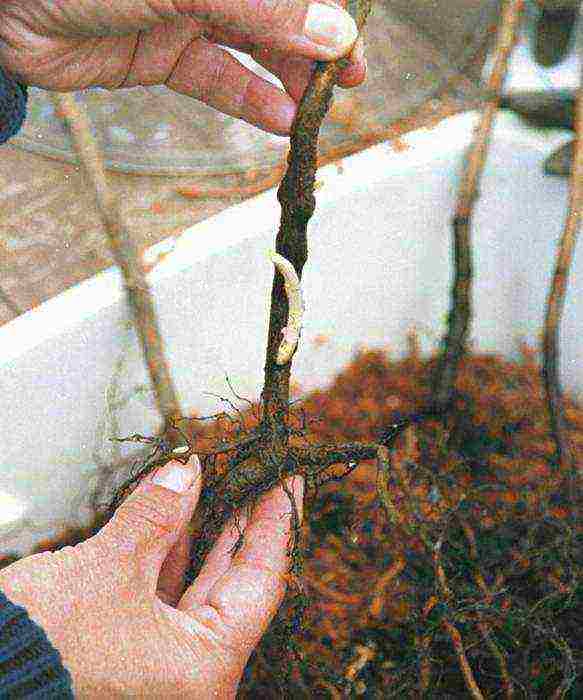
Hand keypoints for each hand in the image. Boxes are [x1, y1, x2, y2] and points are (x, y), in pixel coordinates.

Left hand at [0, 0, 365, 134]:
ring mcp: (181, 12)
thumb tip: (333, 33)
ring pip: (250, 48)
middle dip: (314, 48)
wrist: (0, 8)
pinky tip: (278, 119)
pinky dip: (247, 100)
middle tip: (347, 82)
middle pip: (275, 12)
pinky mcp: (159, 54)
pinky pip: (215, 79)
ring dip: (286, 79)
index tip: (352, 43)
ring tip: (315, 110)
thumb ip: (262, 9)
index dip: (323, 11)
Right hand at [0, 456, 304, 697]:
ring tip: (219, 479)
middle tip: (257, 474)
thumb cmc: (40, 652)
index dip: (276, 523)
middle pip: (233, 578)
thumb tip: (186, 472)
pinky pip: (166, 585)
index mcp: (202, 667)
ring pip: (198, 579)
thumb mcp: (108, 569)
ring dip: (204, 527)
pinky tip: (177, 505)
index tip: (288, 481)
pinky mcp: (134, 642)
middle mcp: (190, 668)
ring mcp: (163, 656)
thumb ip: (156, 515)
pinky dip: (171, 545)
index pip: (260, 580)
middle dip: (242, 520)